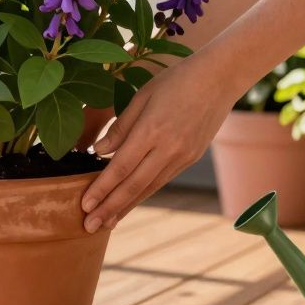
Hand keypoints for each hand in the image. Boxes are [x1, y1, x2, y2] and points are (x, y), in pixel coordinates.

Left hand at [81, 54, 238, 232]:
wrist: (220, 78)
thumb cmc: (176, 80)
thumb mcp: (142, 96)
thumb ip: (120, 127)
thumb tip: (98, 152)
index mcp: (152, 130)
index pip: (120, 167)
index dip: (101, 189)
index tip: (84, 205)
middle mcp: (168, 148)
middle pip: (133, 185)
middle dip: (109, 208)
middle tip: (89, 226)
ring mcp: (182, 156)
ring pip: (149, 188)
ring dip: (126, 207)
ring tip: (106, 223)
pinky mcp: (191, 158)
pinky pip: (162, 180)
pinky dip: (144, 194)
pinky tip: (130, 203)